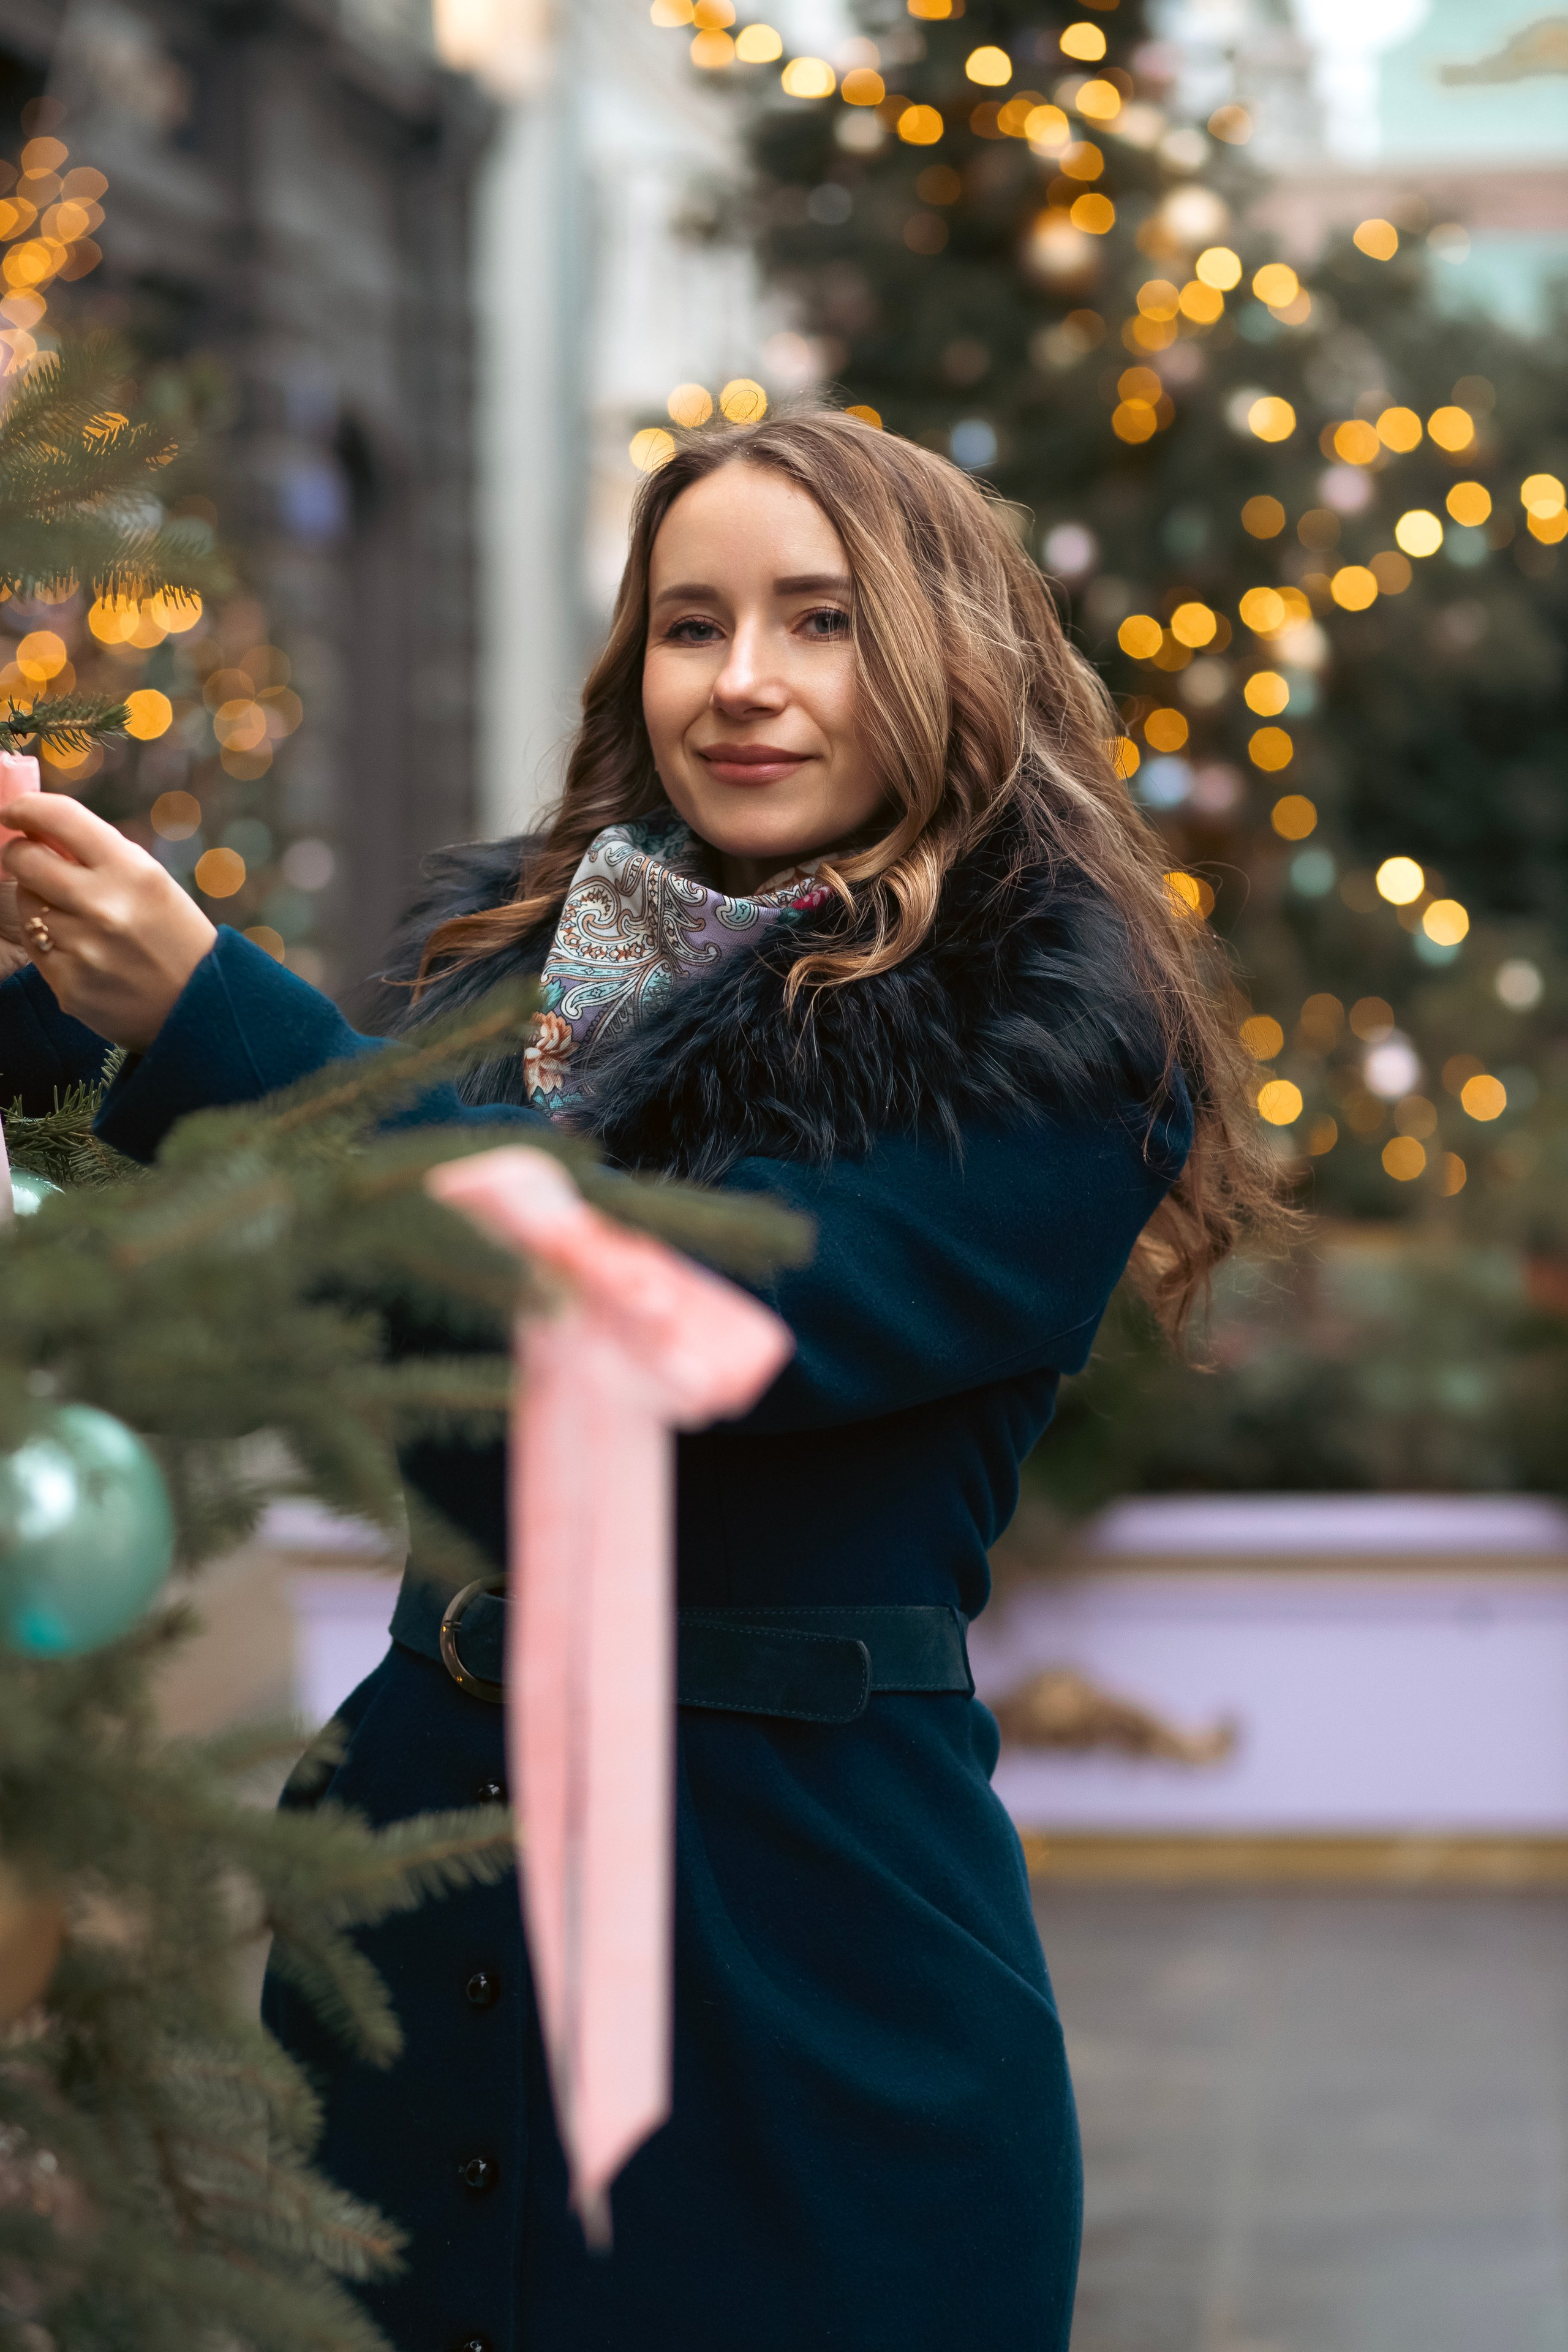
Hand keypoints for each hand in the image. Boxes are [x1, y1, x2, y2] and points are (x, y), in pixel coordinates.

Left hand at [0, 794, 216, 1050]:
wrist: (201, 1009)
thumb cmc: (174, 936)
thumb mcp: (152, 882)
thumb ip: (101, 855)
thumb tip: (41, 829)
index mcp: (132, 871)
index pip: (61, 818)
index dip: (27, 808)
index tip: (15, 811)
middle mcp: (104, 906)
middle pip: (24, 859)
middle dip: (20, 853)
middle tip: (27, 857)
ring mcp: (83, 949)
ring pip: (26, 905)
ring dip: (39, 903)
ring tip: (75, 917)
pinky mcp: (68, 985)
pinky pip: (35, 947)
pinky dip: (50, 943)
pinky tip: (81, 952)